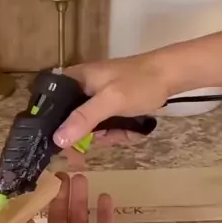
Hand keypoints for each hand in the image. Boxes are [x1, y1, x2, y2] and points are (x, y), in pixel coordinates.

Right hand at [53, 54, 171, 149]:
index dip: (52, 126)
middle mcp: (79, 89)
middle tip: (97, 146)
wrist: (172, 76)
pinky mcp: (109, 106)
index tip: (60, 145)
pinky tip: (130, 132)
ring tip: (123, 134)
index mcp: (73, 80)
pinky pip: (103, 126)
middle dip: (85, 136)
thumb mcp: (110, 101)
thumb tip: (57, 139)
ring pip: (88, 127)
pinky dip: (115, 132)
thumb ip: (84, 119)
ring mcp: (95, 98)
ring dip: (105, 136)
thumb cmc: (139, 83)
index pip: (49, 105)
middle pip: (69, 120)